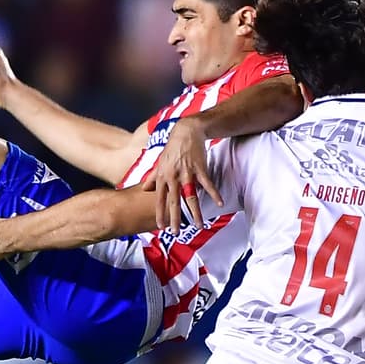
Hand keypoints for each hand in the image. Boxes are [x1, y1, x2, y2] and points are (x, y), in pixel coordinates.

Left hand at [141, 116, 217, 231]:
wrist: (186, 131)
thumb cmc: (173, 148)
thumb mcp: (160, 162)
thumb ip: (152, 177)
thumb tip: (144, 188)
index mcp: (163, 177)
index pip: (159, 199)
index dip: (160, 213)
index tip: (161, 227)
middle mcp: (173, 177)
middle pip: (174, 202)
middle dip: (175, 218)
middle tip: (176, 233)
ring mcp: (187, 173)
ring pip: (191, 196)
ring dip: (195, 212)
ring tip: (199, 225)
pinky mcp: (200, 168)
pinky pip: (207, 184)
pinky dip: (214, 194)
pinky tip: (220, 204)